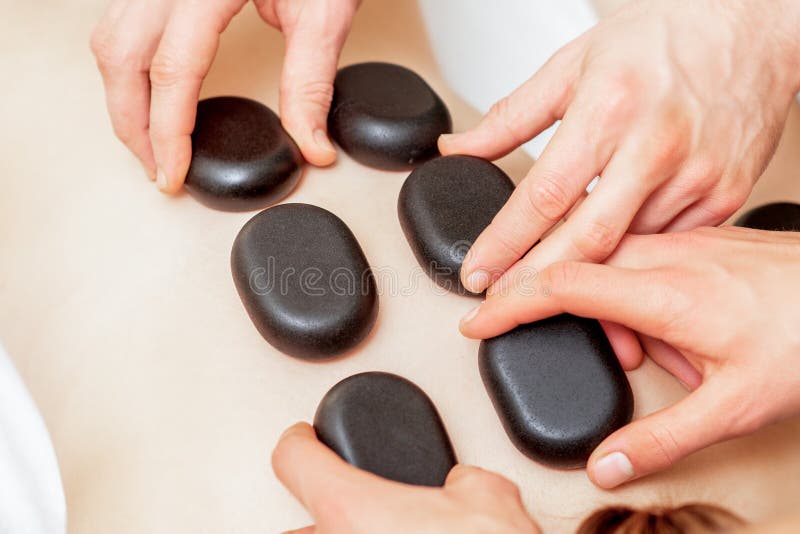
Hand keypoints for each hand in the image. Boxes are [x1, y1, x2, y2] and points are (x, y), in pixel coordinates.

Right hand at [90, 0, 358, 191]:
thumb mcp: (324, 12)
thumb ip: (311, 82)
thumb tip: (309, 142)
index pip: (172, 69)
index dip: (169, 131)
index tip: (174, 172)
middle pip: (122, 57)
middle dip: (133, 124)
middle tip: (158, 168)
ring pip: (110, 39)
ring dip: (123, 98)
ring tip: (151, 141)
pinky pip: (121, 23)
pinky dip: (128, 69)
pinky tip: (148, 96)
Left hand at [272, 422, 539, 532]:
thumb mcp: (488, 497)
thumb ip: (462, 481)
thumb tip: (464, 487)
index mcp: (352, 511)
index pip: (295, 459)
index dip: (301, 441)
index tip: (304, 440)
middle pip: (295, 529)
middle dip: (321, 517)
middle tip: (346, 509)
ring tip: (379, 533)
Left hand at [440, 0, 799, 293]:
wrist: (752, 24)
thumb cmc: (665, 35)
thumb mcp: (572, 64)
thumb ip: (510, 117)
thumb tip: (460, 149)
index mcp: (609, 110)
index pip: (544, 197)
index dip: (504, 244)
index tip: (477, 272)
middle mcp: (654, 147)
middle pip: (585, 241)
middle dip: (535, 282)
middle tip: (501, 302)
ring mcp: (695, 175)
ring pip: (629, 251)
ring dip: (586, 276)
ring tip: (549, 285)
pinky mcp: (725, 192)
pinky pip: (669, 244)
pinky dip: (634, 261)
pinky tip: (607, 266)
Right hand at [460, 226, 799, 488]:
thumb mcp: (735, 407)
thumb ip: (660, 439)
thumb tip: (607, 463)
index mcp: (666, 293)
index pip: (562, 286)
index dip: (510, 304)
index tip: (478, 320)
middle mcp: (668, 256)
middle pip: (576, 266)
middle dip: (561, 308)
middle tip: (594, 352)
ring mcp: (684, 241)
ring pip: (609, 261)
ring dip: (610, 308)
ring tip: (658, 353)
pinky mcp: (700, 241)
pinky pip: (642, 256)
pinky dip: (636, 294)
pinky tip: (678, 329)